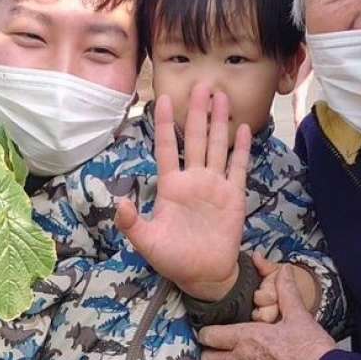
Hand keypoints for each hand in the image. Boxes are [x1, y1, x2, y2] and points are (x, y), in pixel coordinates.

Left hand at [115, 85, 251, 301]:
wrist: (204, 275)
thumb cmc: (173, 259)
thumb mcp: (146, 242)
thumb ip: (132, 223)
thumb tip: (118, 204)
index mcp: (171, 186)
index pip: (166, 148)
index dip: (165, 124)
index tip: (162, 98)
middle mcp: (193, 179)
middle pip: (195, 138)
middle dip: (197, 112)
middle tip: (201, 85)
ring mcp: (215, 185)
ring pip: (216, 146)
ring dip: (218, 122)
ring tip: (221, 96)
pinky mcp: (233, 196)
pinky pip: (237, 167)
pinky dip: (240, 148)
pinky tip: (241, 128)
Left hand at [199, 266, 336, 359]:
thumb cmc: (312, 352)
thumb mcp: (299, 316)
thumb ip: (286, 292)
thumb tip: (283, 272)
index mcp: (245, 339)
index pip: (208, 336)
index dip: (208, 331)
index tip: (213, 329)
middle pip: (206, 359)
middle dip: (210, 351)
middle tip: (221, 345)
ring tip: (236, 359)